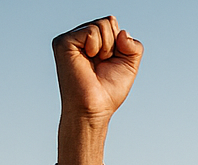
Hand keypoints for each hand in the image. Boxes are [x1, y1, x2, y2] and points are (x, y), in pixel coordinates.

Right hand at [53, 16, 142, 164]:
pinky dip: (96, 46)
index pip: (112, 25)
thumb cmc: (108, 91)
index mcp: (92, 41)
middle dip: (114, 46)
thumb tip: (122, 31)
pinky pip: (91, 31)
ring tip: (95, 64)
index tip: (110, 62)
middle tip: (102, 64)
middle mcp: (80, 38)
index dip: (119, 44)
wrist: (94, 108)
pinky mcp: (64, 42)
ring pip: (101, 25)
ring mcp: (70, 39)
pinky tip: (89, 59)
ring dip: (106, 48)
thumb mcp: (129, 65)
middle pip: (108, 22)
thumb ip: (133, 45)